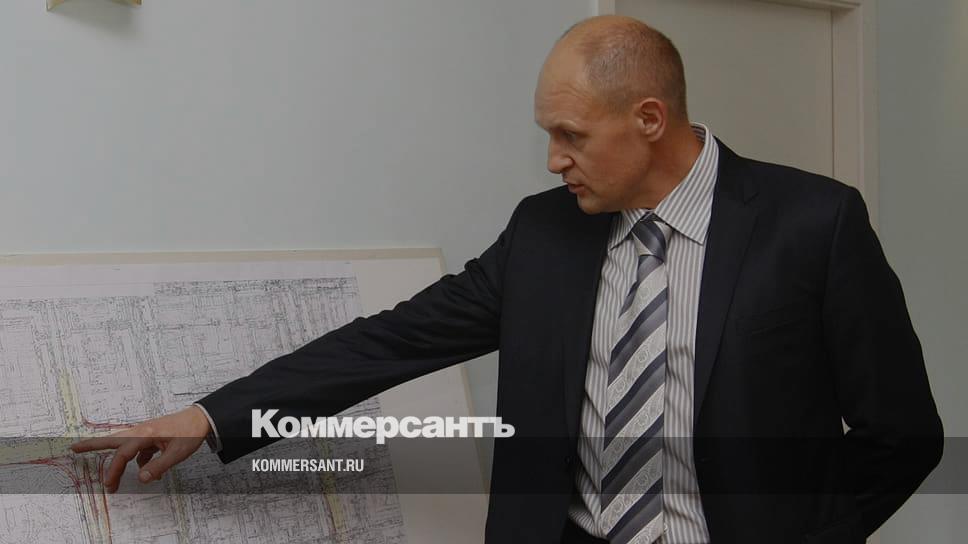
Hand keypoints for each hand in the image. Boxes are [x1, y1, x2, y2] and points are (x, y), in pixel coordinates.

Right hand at [70, 405, 211, 492]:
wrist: (201, 418)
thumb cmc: (190, 433)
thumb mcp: (177, 453)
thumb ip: (158, 466)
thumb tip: (141, 478)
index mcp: (145, 434)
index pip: (124, 454)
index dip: (115, 470)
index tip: (110, 484)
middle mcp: (141, 431)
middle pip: (112, 440)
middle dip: (92, 445)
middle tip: (73, 449)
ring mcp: (145, 432)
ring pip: (124, 446)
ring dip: (117, 460)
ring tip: (111, 476)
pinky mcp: (151, 436)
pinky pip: (139, 449)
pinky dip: (139, 460)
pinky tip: (149, 470)